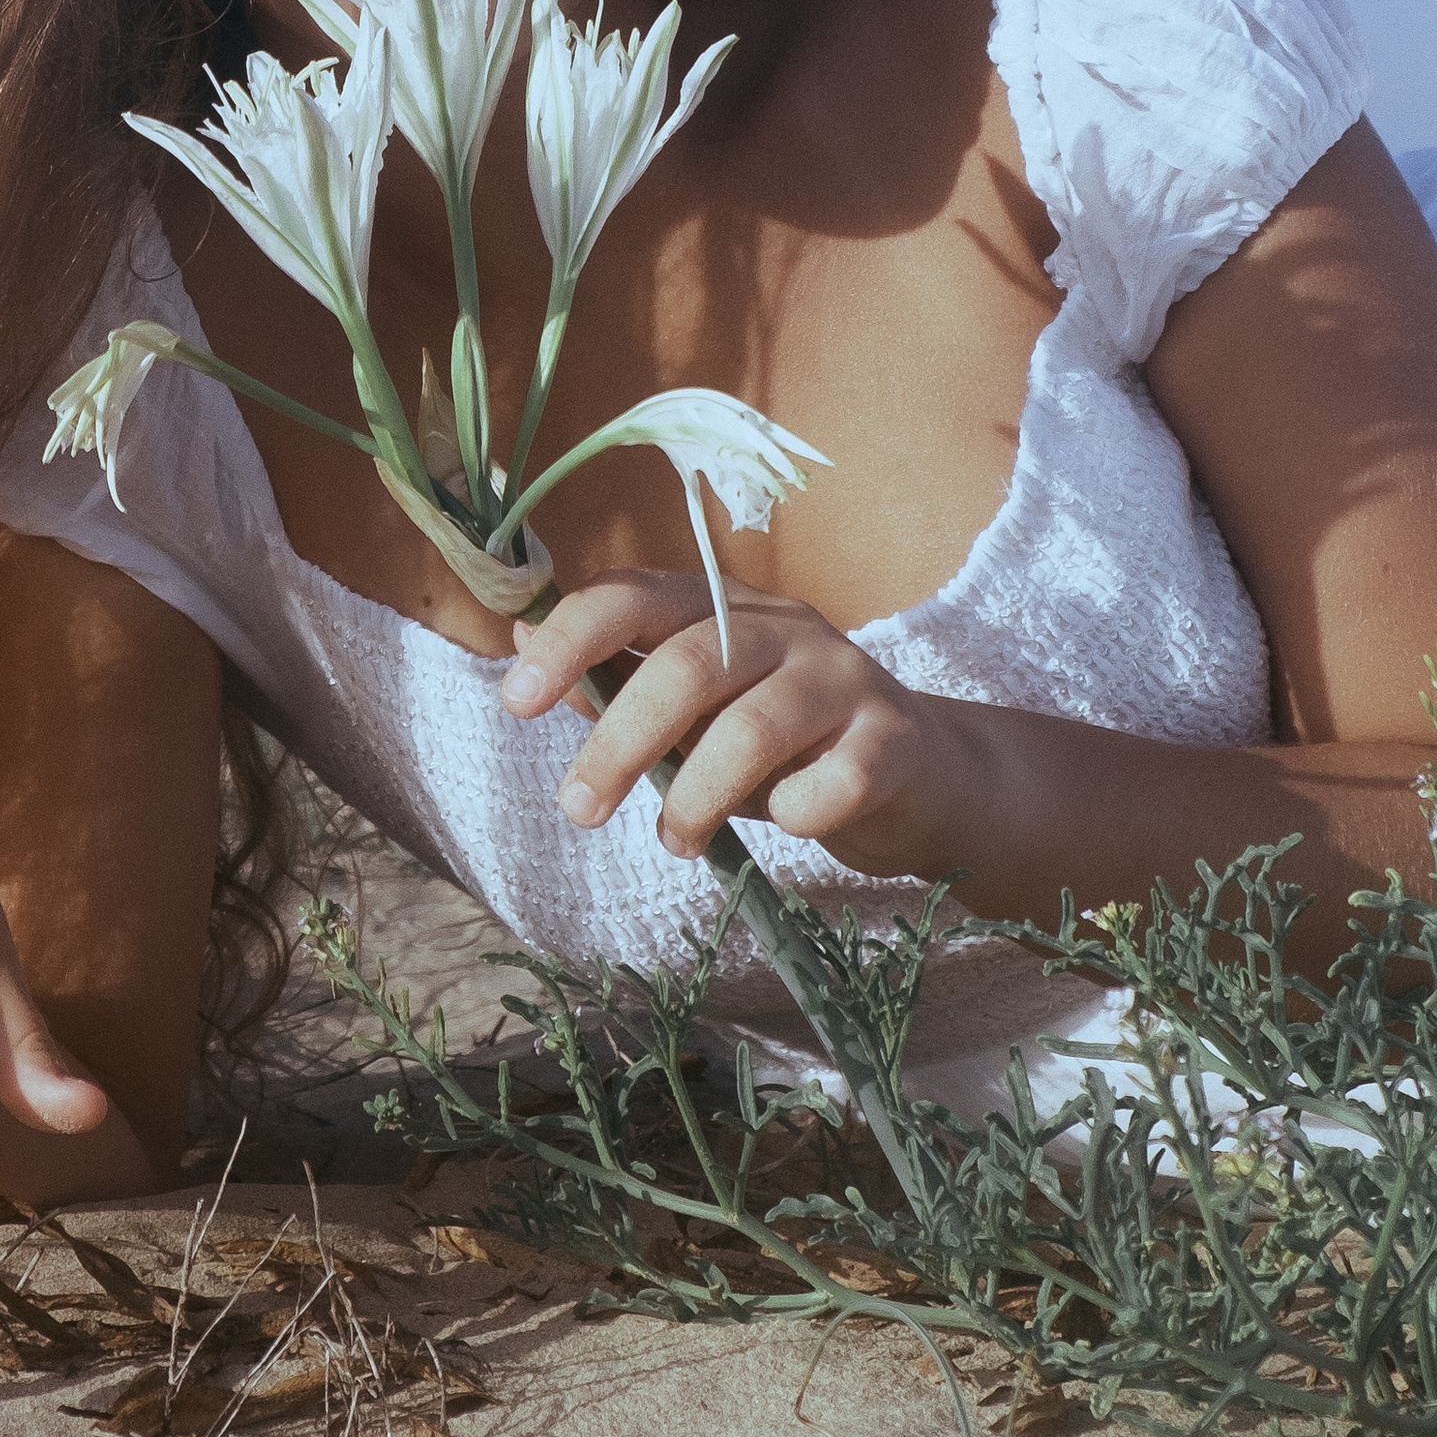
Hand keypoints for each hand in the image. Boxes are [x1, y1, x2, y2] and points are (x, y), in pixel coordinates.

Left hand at [500, 567, 970, 874]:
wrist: (920, 777)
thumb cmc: (787, 742)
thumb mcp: (697, 708)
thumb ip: (619, 676)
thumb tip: (519, 634)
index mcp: (724, 606)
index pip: (634, 595)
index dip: (569, 640)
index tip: (516, 701)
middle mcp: (786, 626)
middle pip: (687, 668)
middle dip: (618, 744)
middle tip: (579, 809)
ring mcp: (846, 678)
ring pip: (751, 730)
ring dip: (694, 799)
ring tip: (675, 841)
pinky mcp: (894, 741)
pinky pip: (827, 786)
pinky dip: (791, 817)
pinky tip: (785, 826)